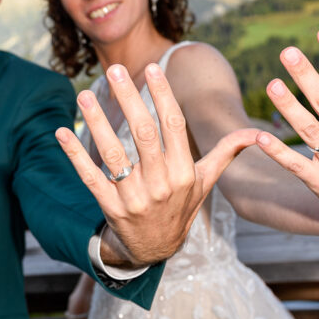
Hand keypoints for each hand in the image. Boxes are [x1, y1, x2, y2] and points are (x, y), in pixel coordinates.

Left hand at [56, 62, 256, 265]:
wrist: (155, 250)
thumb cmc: (180, 207)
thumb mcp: (205, 182)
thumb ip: (226, 153)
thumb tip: (256, 134)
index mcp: (184, 172)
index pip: (173, 126)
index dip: (163, 95)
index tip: (153, 68)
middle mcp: (160, 184)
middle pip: (143, 133)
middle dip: (128, 99)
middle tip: (114, 70)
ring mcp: (134, 197)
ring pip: (114, 153)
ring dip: (97, 122)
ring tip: (84, 95)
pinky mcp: (110, 207)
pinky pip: (90, 177)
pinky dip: (75, 155)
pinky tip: (62, 133)